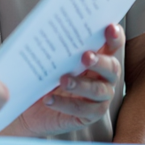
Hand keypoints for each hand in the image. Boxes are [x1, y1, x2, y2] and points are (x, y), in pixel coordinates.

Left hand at [1, 24, 124, 137]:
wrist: (29, 107)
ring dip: (81, 84)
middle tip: (85, 56)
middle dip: (100, 61)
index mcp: (98, 58)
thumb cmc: (43, 78)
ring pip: (99, 90)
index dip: (115, 37)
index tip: (110, 28)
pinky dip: (65, 104)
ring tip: (63, 80)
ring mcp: (99, 98)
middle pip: (112, 68)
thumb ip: (58, 48)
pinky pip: (83, 110)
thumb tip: (51, 30)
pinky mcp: (89, 116)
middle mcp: (103, 77)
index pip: (113, 45)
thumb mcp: (50, 60)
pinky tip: (49, 99)